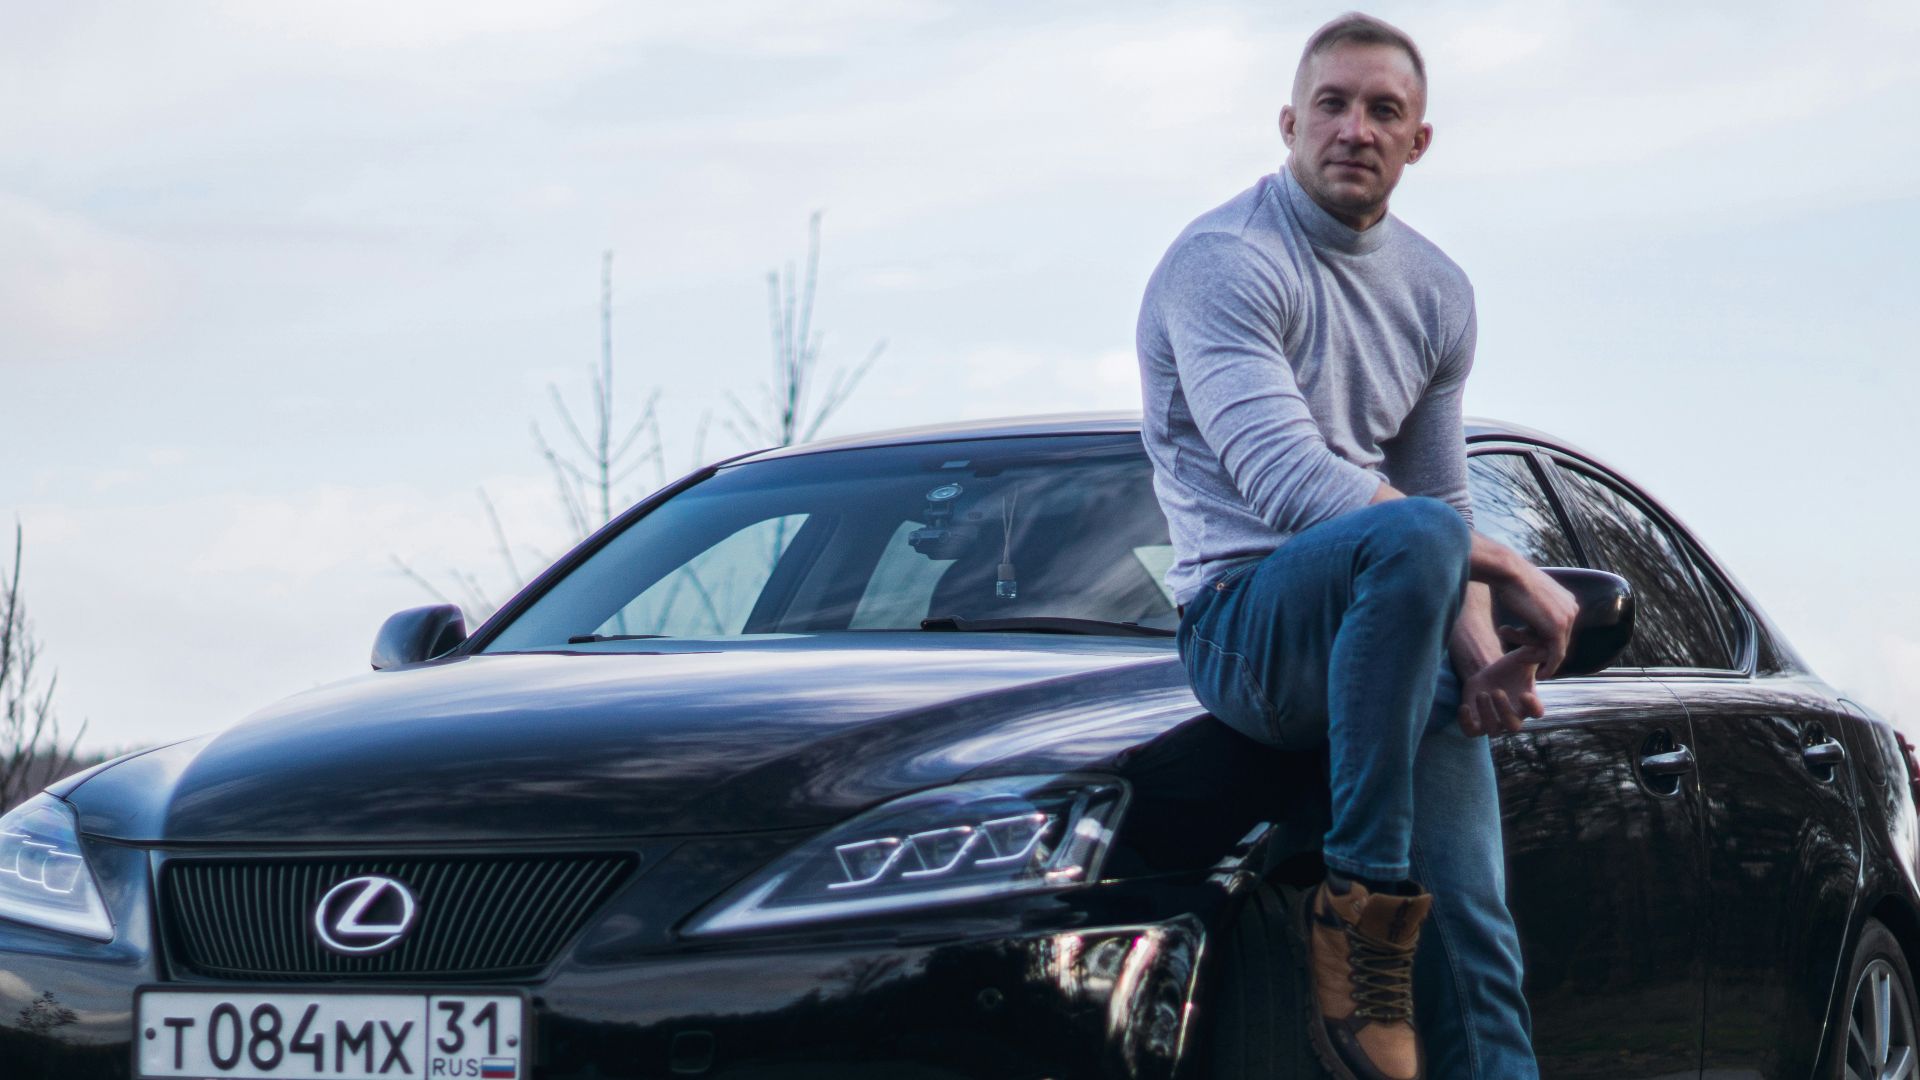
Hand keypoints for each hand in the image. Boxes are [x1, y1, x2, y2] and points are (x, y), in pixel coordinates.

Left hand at [1458, 646, 1546, 736]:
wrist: (1488, 674)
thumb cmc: (1510, 667)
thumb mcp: (1524, 656)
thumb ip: (1536, 652)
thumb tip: (1547, 647)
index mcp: (1528, 704)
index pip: (1536, 712)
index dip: (1532, 707)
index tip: (1524, 694)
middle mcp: (1513, 717)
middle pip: (1513, 726)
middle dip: (1504, 711)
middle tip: (1496, 691)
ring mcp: (1494, 722)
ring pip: (1493, 730)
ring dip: (1486, 713)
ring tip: (1481, 693)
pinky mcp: (1475, 722)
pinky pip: (1471, 732)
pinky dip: (1466, 723)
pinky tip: (1464, 707)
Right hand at [1489, 562, 1579, 677]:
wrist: (1508, 572)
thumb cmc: (1512, 580)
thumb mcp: (1531, 592)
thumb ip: (1538, 607)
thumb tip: (1533, 618)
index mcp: (1568, 601)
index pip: (1560, 629)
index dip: (1545, 641)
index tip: (1532, 651)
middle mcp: (1572, 609)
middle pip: (1560, 640)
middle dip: (1539, 648)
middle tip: (1522, 655)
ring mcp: (1566, 619)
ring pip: (1554, 647)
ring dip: (1533, 651)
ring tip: (1514, 647)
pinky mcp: (1556, 629)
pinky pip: (1556, 654)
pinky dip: (1550, 667)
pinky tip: (1542, 675)